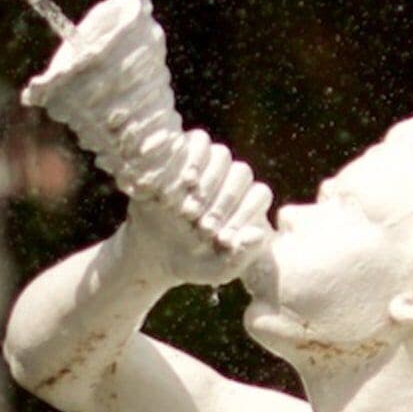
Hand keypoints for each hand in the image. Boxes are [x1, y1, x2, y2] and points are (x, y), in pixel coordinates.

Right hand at [115, 133, 270, 291]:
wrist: (153, 253)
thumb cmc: (192, 262)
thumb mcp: (218, 270)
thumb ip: (242, 257)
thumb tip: (258, 234)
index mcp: (246, 203)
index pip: (259, 194)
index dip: (244, 215)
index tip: (223, 240)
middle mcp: (230, 180)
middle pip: (241, 172)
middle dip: (224, 201)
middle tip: (203, 228)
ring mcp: (207, 165)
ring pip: (221, 154)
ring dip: (207, 181)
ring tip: (187, 211)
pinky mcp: (182, 155)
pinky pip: (195, 142)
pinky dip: (189, 161)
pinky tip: (176, 188)